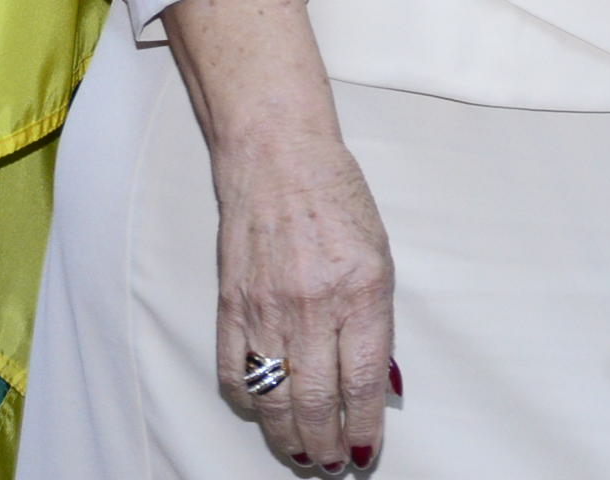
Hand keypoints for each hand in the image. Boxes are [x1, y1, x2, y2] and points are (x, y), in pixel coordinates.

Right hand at [211, 130, 393, 472]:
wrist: (278, 160)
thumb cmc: (338, 199)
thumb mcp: (379, 255)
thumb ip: (375, 318)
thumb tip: (376, 380)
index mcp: (362, 291)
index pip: (363, 381)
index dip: (362, 426)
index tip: (364, 452)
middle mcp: (313, 307)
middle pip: (317, 400)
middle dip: (326, 444)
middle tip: (332, 465)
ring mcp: (266, 310)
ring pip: (274, 397)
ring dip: (288, 436)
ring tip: (302, 454)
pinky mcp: (230, 307)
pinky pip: (235, 372)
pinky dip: (249, 401)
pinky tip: (263, 412)